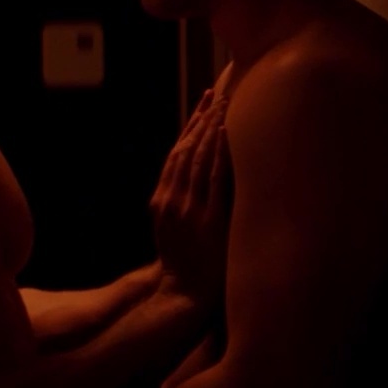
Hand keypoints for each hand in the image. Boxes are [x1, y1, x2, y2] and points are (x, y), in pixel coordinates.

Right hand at [150, 89, 232, 304]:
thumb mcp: (172, 228)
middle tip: (218, 95)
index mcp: (161, 199)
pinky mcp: (208, 220)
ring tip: (225, 106)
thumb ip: (180, 201)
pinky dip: (220, 154)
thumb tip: (198, 176)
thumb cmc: (185, 262)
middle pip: (187, 150)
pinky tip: (227, 135)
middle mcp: (172, 200)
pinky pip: (215, 180)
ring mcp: (189, 209)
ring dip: (212, 130)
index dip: (190, 126)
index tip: (203, 103)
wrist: (183, 292)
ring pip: (199, 159)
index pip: (176, 153)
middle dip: (203, 120)